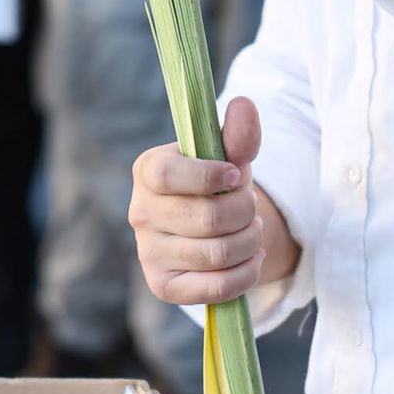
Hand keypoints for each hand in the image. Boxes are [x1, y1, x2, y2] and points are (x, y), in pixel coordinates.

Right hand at [129, 97, 295, 305]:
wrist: (208, 227)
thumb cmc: (216, 182)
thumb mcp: (228, 155)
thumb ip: (237, 134)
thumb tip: (244, 105)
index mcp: (147, 170)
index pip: (169, 175)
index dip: (209, 176)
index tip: (236, 174)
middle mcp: (139, 212)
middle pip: (205, 219)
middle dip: (245, 211)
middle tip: (252, 206)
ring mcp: (148, 252)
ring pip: (216, 254)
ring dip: (250, 241)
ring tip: (253, 230)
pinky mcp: (163, 286)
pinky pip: (214, 288)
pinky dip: (245, 273)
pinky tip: (251, 258)